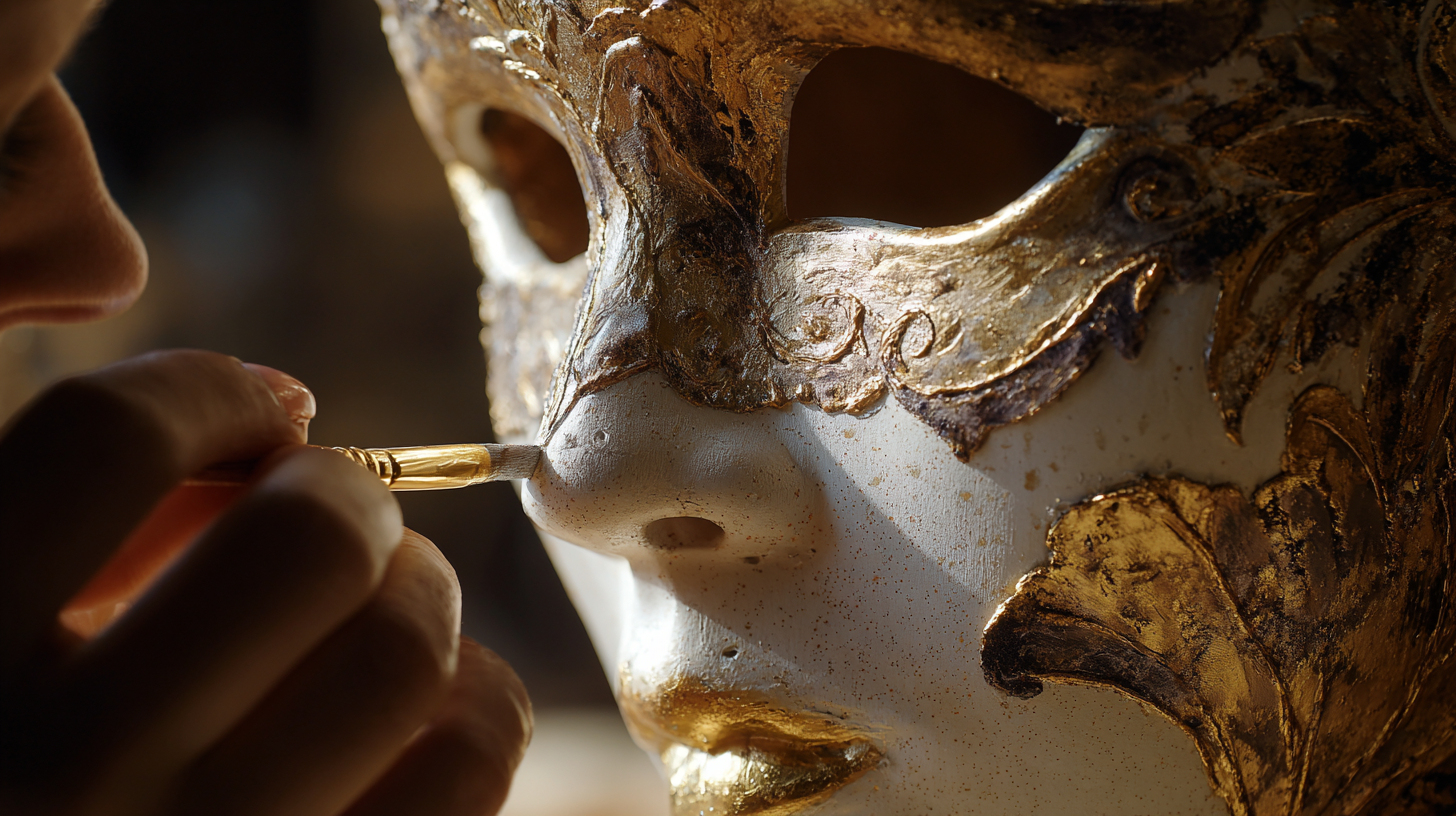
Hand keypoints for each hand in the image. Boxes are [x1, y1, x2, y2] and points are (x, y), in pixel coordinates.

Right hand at [0, 350, 530, 815]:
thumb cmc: (24, 746)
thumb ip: (55, 493)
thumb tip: (265, 404)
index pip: (107, 439)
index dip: (213, 391)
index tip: (266, 407)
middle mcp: (58, 778)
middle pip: (304, 538)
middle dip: (346, 495)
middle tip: (338, 512)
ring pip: (407, 647)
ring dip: (419, 591)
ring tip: (382, 602)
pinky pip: (474, 755)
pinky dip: (477, 697)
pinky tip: (424, 700)